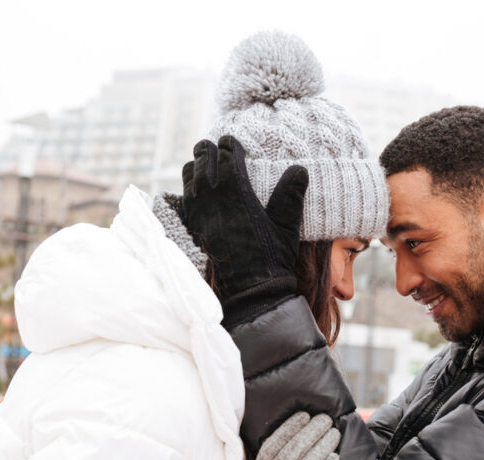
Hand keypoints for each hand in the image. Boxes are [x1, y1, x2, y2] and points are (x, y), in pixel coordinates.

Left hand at [182, 135, 307, 326]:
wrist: (248, 292)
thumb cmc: (272, 260)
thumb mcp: (287, 227)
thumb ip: (291, 196)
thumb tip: (299, 169)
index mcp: (236, 192)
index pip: (227, 154)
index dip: (230, 145)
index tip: (233, 142)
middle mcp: (212, 198)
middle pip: (203, 158)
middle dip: (210, 150)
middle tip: (217, 148)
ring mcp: (198, 212)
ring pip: (189, 175)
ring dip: (197, 166)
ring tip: (206, 165)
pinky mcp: (191, 227)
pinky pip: (184, 197)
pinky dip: (189, 187)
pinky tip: (198, 191)